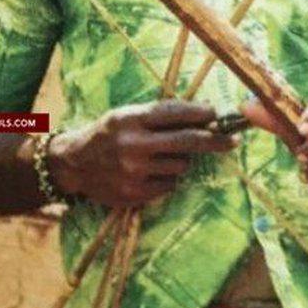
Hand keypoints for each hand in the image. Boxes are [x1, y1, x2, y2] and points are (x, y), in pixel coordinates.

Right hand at [48, 101, 236, 208]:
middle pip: (187, 141)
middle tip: (233, 141)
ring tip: (160, 157)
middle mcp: (133, 145)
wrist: (75, 164)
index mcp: (131, 119)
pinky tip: (150, 172)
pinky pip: (169, 185)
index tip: (219, 114)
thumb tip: (205, 116)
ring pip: (181, 166)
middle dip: (215, 140)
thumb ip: (159, 116)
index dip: (202, 113)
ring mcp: (134, 172)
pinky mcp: (135, 193)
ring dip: (180, 161)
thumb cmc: (108, 134)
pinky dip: (167, 178)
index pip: (175, 113)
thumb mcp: (126, 115)